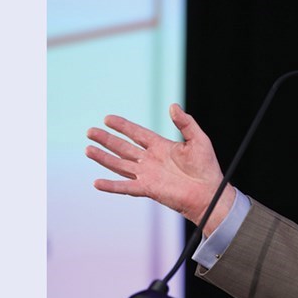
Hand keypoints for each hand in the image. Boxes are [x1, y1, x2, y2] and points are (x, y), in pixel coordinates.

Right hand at [87, 104, 234, 233]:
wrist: (209, 192)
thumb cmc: (206, 166)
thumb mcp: (198, 139)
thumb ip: (185, 123)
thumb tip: (173, 106)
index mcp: (161, 147)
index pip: (137, 133)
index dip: (123, 126)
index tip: (107, 118)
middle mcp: (150, 160)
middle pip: (123, 147)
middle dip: (106, 139)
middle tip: (90, 131)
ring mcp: (147, 175)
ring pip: (119, 164)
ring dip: (103, 158)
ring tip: (88, 149)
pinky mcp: (147, 189)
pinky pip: (125, 187)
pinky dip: (111, 186)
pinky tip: (96, 182)